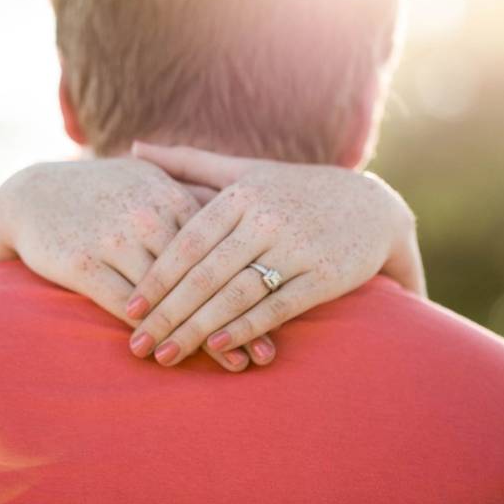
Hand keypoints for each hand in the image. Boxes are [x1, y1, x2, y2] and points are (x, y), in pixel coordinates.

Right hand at [0, 158, 259, 370]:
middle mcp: (146, 217)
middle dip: (236, 317)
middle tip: (266, 353)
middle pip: (202, 276)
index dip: (249, 280)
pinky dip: (152, 334)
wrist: (31, 193)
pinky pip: (126, 307)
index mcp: (168, 194)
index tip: (280, 310)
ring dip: (201, 336)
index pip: (219, 245)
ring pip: (168, 298)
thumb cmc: (101, 190)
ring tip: (232, 365)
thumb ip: (191, 193)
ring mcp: (115, 241)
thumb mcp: (146, 181)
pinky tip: (171, 356)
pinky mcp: (84, 265)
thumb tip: (239, 212)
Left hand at [125, 141, 425, 367]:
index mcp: (242, 194)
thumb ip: (190, 163)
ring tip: (167, 354)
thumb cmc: (295, 190)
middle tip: (138, 344)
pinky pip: (278, 306)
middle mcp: (266, 218)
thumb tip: (135, 149)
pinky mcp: (324, 275)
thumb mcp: (246, 169)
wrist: (374, 206)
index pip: (188, 241)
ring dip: (198, 329)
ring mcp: (296, 247)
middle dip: (168, 312)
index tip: (129, 308)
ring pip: (236, 293)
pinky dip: (246, 328)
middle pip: (205, 273)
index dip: (156, 277)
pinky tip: (218, 349)